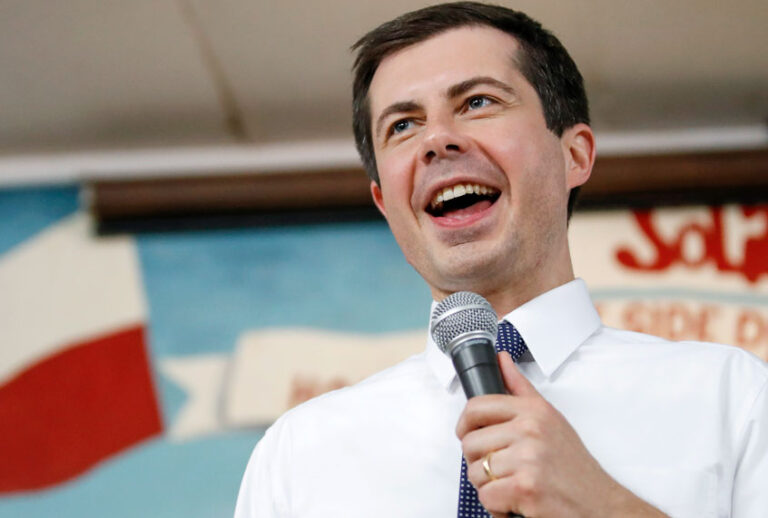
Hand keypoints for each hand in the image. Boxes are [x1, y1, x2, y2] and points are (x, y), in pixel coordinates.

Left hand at [455, 352, 666, 517]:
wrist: (599, 504)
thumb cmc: (573, 466)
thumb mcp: (550, 418)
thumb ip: (520, 388)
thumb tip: (502, 359)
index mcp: (533, 410)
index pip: (476, 407)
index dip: (465, 425)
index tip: (469, 435)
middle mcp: (530, 430)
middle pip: (470, 444)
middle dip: (479, 462)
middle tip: (501, 469)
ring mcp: (528, 458)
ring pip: (476, 473)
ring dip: (489, 486)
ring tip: (513, 485)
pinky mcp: (525, 487)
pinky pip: (487, 497)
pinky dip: (498, 506)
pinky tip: (517, 501)